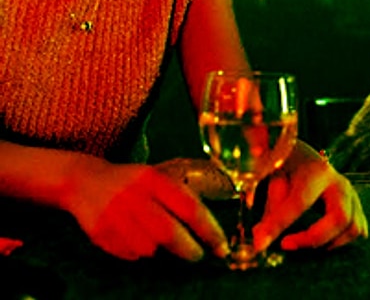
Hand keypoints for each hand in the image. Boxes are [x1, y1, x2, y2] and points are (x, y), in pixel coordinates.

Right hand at [62, 159, 228, 261]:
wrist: (83, 180)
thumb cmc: (131, 182)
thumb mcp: (156, 178)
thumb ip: (179, 196)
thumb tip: (210, 229)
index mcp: (154, 179)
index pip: (190, 208)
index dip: (209, 231)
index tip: (221, 247)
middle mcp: (134, 195)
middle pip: (168, 232)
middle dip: (188, 249)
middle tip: (197, 255)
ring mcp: (114, 214)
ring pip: (147, 247)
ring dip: (159, 249)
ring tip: (158, 241)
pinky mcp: (98, 231)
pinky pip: (128, 252)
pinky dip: (137, 252)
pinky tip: (134, 240)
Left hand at [252, 143, 367, 252]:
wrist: (304, 156)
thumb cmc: (287, 167)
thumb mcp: (274, 178)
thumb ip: (270, 206)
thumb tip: (260, 237)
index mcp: (317, 171)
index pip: (300, 202)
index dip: (279, 225)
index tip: (260, 245)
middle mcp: (340, 183)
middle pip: (340, 218)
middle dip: (313, 238)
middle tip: (286, 244)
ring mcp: (352, 195)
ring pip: (353, 228)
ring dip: (328, 242)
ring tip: (304, 241)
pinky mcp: (357, 206)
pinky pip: (359, 230)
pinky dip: (342, 241)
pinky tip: (323, 239)